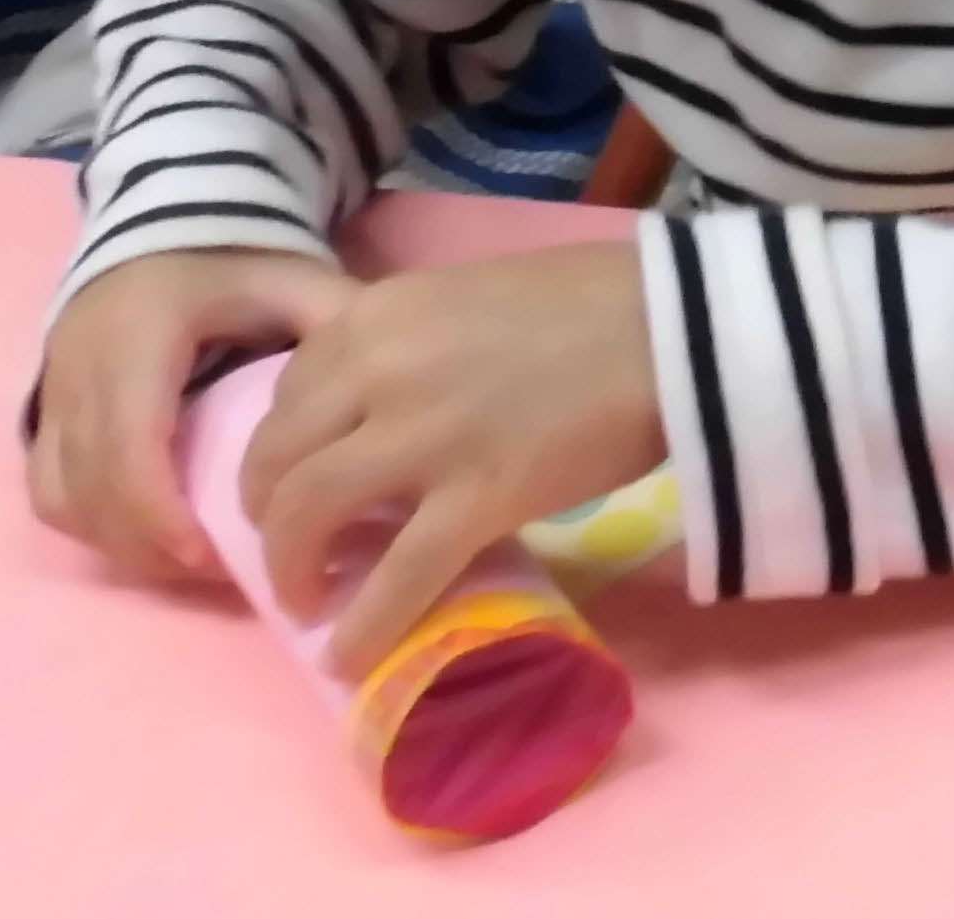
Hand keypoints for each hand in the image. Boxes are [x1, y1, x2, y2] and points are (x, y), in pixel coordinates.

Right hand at [31, 249, 355, 579]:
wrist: (169, 223)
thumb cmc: (237, 261)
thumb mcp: (294, 279)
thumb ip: (338, 320)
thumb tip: (396, 384)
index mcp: (136, 333)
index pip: (128, 439)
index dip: (160, 509)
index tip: (211, 557)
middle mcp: (78, 368)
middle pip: (90, 485)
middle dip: (150, 544)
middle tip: (224, 575)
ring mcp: (54, 393)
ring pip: (63, 498)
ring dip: (123, 543)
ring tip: (199, 565)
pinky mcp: (47, 414)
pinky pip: (51, 491)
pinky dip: (96, 527)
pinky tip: (157, 541)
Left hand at [241, 244, 664, 675]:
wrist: (685, 323)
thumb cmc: (601, 299)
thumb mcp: (474, 297)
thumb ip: (415, 345)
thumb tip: (395, 411)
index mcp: (378, 315)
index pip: (289, 393)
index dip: (288, 449)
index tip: (307, 479)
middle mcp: (378, 370)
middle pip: (278, 460)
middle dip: (269, 517)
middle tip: (295, 551)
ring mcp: (424, 436)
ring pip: (310, 515)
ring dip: (293, 570)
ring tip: (309, 600)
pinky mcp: (479, 497)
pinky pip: (398, 574)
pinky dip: (363, 625)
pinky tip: (348, 657)